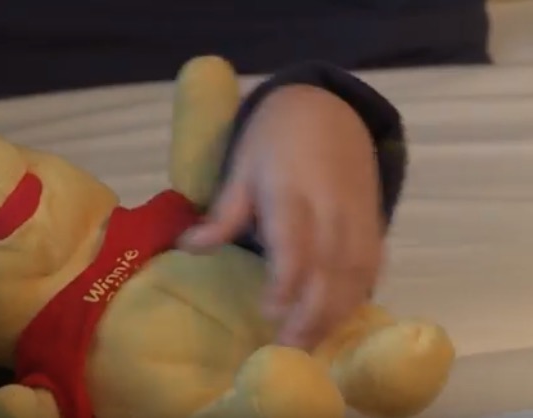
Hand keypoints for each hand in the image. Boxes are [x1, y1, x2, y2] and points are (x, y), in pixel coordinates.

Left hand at [178, 84, 383, 349]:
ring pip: (355, 274)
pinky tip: (339, 321)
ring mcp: (358, 217)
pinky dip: (358, 296)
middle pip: (328, 270)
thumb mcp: (239, 165)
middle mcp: (331, 209)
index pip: (294, 246)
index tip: (269, 312)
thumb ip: (223, 212)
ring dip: (335, 314)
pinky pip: (372, 266)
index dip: (285, 282)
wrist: (328, 108)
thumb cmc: (273, 139)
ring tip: (309, 347)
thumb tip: (187, 247)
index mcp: (292, 192)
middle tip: (286, 351)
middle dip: (311, 315)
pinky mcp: (374, 222)